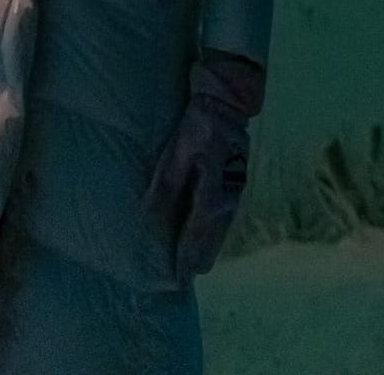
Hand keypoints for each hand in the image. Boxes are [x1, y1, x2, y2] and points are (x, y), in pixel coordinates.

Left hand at [143, 51, 263, 280]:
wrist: (229, 100)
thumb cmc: (199, 124)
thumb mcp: (177, 152)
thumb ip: (165, 187)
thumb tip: (147, 219)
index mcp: (213, 198)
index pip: (195, 242)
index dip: (183, 264)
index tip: (173, 283)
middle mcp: (229, 202)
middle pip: (210, 246)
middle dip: (193, 262)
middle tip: (174, 277)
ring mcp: (236, 193)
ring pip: (218, 235)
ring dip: (202, 247)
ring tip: (184, 262)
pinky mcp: (236, 183)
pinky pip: (222, 220)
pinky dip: (208, 231)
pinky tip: (198, 232)